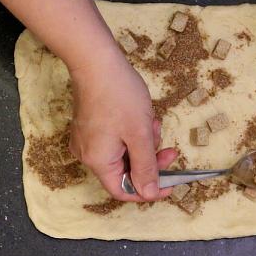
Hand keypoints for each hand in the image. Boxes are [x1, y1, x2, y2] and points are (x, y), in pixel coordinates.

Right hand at [69, 49, 177, 200]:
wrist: (96, 60)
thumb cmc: (118, 95)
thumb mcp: (140, 135)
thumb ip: (146, 167)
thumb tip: (148, 194)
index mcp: (98, 161)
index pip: (123, 190)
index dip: (148, 190)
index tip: (169, 183)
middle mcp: (87, 154)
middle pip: (124, 171)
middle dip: (150, 159)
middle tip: (169, 148)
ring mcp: (86, 139)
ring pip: (122, 154)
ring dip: (143, 143)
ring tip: (153, 123)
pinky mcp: (89, 126)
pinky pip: (115, 141)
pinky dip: (132, 134)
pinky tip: (142, 117)